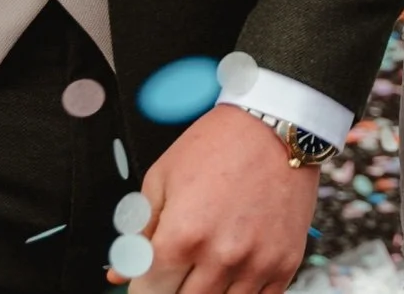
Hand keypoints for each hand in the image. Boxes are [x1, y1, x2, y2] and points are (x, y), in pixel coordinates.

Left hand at [134, 105, 317, 293]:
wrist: (276, 125)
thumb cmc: (218, 145)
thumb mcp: (162, 178)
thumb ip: (139, 232)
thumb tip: (119, 272)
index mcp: (182, 236)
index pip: (149, 293)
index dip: (143, 289)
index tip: (148, 280)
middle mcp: (220, 257)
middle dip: (173, 290)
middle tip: (177, 271)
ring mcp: (256, 264)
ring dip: (207, 292)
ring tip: (205, 268)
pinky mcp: (284, 264)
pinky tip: (232, 276)